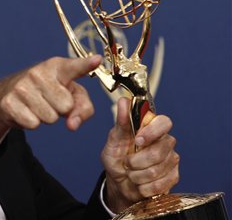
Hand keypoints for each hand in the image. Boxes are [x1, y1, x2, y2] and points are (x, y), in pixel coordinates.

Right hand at [0, 55, 101, 147]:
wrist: (8, 93)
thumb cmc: (46, 91)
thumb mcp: (69, 94)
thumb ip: (83, 107)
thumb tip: (72, 124)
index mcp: (56, 67)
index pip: (73, 67)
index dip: (85, 64)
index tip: (96, 60)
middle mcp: (38, 73)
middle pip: (66, 106)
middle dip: (60, 110)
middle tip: (49, 101)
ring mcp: (22, 87)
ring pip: (49, 117)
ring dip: (46, 117)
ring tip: (37, 105)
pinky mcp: (9, 102)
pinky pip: (33, 124)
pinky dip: (32, 122)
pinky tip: (26, 110)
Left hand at [101, 97, 179, 212]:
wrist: (119, 181)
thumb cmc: (117, 157)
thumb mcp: (114, 139)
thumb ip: (121, 121)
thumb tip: (124, 101)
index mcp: (152, 128)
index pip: (164, 122)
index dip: (152, 132)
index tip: (137, 140)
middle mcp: (165, 142)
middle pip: (159, 152)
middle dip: (136, 161)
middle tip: (126, 163)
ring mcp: (171, 159)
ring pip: (157, 170)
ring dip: (136, 176)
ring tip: (131, 173)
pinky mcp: (173, 177)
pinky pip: (159, 185)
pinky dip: (143, 187)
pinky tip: (139, 183)